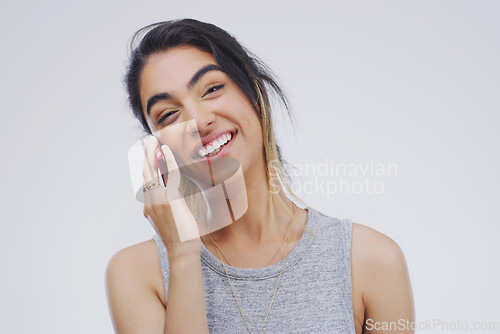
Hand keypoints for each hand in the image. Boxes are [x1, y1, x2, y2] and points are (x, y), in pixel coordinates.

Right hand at [142, 136, 200, 258]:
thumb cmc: (181, 238)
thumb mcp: (171, 219)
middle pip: (145, 174)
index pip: (145, 182)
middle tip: (147, 142)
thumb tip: (173, 193)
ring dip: (152, 154)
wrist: (183, 251)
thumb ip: (169, 205)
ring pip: (152, 172)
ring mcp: (158, 201)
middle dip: (145, 156)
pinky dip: (166, 161)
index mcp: (149, 207)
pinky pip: (167, 176)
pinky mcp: (169, 200)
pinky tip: (165, 151)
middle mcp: (150, 202)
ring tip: (153, 141)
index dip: (146, 167)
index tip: (147, 155)